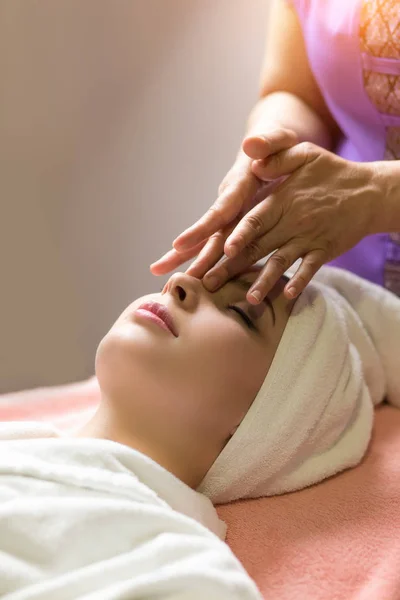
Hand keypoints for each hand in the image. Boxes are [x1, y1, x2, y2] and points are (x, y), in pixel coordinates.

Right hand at [150, 129, 297, 275]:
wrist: (275, 151)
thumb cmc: (280, 146)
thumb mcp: (280, 140)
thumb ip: (270, 142)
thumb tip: (250, 143)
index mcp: (238, 187)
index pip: (218, 211)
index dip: (201, 229)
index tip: (179, 244)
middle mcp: (229, 205)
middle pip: (205, 234)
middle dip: (184, 254)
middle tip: (161, 273)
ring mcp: (231, 218)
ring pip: (208, 244)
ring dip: (188, 264)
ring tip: (165, 284)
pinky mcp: (237, 226)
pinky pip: (223, 249)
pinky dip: (210, 266)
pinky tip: (199, 285)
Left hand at [201, 143, 377, 302]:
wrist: (370, 192)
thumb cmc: (332, 171)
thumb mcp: (305, 154)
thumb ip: (277, 156)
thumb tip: (252, 161)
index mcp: (283, 201)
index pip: (255, 220)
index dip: (239, 235)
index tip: (223, 251)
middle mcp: (293, 222)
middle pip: (258, 247)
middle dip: (232, 267)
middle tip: (210, 283)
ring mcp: (308, 239)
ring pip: (281, 263)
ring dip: (264, 282)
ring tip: (249, 299)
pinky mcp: (324, 251)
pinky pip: (310, 269)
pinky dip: (300, 282)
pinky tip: (288, 296)